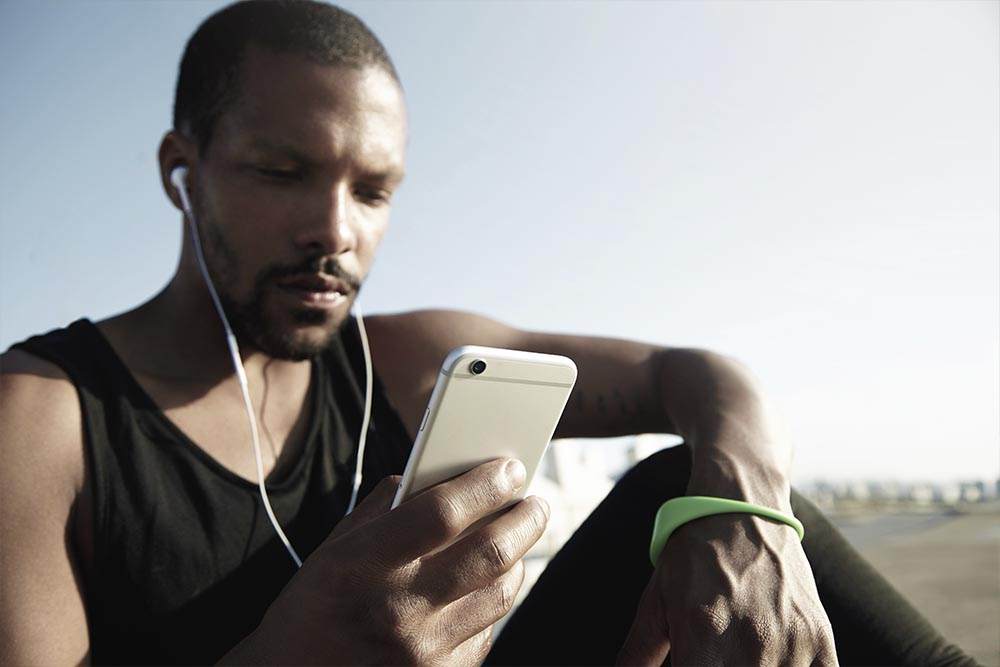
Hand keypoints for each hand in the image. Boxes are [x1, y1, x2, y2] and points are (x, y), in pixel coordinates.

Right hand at [223, 458, 548, 664]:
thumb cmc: (312, 610)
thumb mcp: (331, 552)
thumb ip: (383, 511)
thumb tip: (438, 475)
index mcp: (362, 565)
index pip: (443, 513)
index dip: (485, 485)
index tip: (510, 468)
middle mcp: (398, 610)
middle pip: (490, 553)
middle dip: (524, 520)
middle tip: (534, 503)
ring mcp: (423, 652)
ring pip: (500, 593)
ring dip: (517, 559)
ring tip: (517, 539)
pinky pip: (487, 632)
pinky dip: (494, 602)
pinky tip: (488, 585)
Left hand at [617, 514, 837, 665]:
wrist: (742, 507)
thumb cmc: (693, 555)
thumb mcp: (656, 602)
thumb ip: (638, 653)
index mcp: (703, 636)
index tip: (687, 663)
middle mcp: (751, 643)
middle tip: (711, 654)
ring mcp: (791, 642)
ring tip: (734, 651)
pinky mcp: (820, 639)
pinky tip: (769, 659)